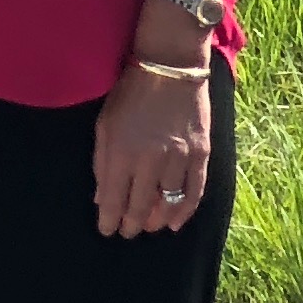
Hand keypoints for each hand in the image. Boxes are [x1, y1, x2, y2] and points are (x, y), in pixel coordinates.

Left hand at [94, 58, 214, 235]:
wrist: (170, 69)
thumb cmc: (130, 95)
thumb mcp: (104, 125)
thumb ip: (102, 163)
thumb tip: (101, 197)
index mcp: (121, 151)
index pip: (114, 197)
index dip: (110, 218)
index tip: (107, 231)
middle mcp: (151, 159)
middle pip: (141, 204)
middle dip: (132, 223)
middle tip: (127, 233)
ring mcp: (179, 158)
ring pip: (168, 202)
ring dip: (156, 219)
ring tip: (148, 228)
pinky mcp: (201, 154)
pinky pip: (195, 191)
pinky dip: (186, 210)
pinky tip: (175, 222)